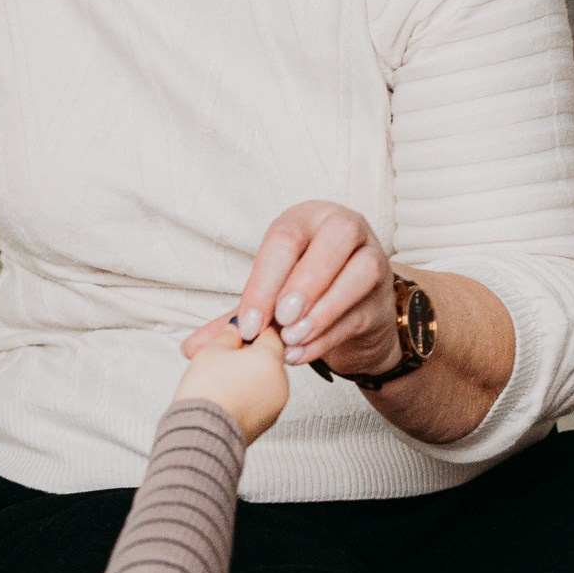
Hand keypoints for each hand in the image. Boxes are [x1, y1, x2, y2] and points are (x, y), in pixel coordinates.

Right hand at [172, 320, 289, 442]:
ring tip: (219, 381)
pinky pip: (259, 401)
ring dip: (246, 377)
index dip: (250, 331)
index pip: (269, 334)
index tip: (235, 335)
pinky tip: (224, 397)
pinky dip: (246, 396)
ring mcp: (275, 405)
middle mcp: (280, 382)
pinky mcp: (266, 422)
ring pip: (263, 381)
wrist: (202, 433)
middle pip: (267, 360)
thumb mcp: (211, 350)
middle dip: (247, 357)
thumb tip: (233, 333)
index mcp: (271, 359)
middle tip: (222, 358)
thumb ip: (227, 336)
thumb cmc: (207, 394)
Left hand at [182, 202, 402, 382]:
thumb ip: (235, 318)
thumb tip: (190, 347)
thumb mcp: (268, 298)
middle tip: (281, 320)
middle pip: (335, 240)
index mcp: (307, 219)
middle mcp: (345, 229)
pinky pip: (360, 312)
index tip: (250, 322)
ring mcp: (372, 260)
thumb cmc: (304, 294)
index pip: (285, 239)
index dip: (265, 281)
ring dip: (322, 310)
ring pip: (359, 274)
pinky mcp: (383, 298)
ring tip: (292, 339)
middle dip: (306, 282)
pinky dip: (329, 336)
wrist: (352, 315)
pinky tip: (302, 353)